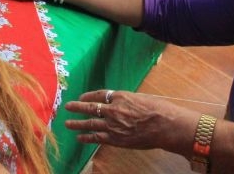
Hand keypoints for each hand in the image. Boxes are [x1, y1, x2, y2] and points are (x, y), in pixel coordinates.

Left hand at [65, 90, 192, 151]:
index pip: (100, 94)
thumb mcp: (141, 98)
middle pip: (90, 107)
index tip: (82, 97)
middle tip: (68, 107)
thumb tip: (120, 104)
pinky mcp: (116, 139)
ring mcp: (113, 125)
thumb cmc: (160, 109)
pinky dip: (87, 138)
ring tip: (67, 123)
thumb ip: (127, 101)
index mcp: (121, 96)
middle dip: (77, 107)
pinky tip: (80, 138)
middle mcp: (113, 109)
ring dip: (77, 123)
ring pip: (90, 123)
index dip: (89, 96)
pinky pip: (97, 138)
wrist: (167, 126)